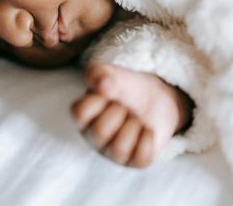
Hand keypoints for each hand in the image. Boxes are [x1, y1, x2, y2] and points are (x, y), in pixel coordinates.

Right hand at [71, 62, 190, 166]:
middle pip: (99, 132)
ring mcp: (113, 152)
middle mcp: (93, 137)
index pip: (79, 113)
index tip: (108, 91)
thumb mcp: (109, 73)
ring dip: (133, 126)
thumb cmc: (124, 87)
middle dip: (119, 112)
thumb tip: (101, 85)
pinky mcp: (134, 160)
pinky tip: (146, 129)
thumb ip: (98, 73)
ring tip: (136, 118)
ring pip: (118, 149)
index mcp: (83, 117)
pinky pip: (141, 157)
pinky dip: (147, 138)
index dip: (98, 99)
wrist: (153, 98)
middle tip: (124, 106)